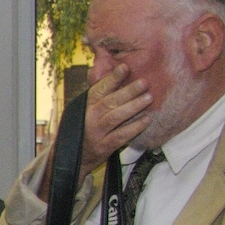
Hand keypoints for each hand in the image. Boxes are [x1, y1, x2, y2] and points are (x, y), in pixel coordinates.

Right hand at [78, 64, 151, 179]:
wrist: (76, 157)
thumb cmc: (87, 127)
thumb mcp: (87, 109)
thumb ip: (100, 93)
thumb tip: (116, 69)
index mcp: (86, 106)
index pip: (99, 89)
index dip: (112, 78)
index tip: (125, 67)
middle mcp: (89, 118)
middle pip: (109, 102)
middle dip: (128, 91)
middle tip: (144, 82)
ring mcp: (96, 133)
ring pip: (115, 117)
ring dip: (133, 107)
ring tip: (149, 98)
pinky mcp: (104, 147)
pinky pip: (121, 136)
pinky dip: (135, 127)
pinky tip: (147, 119)